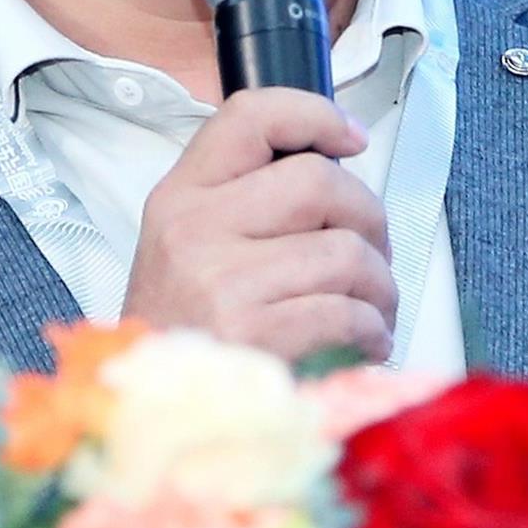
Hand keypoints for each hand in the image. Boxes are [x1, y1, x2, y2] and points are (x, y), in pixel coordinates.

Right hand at [124, 89, 398, 362]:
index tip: (349, 138)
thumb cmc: (181, 332)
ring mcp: (221, 282)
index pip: (250, 116)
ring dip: (379, 285)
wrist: (148, 413)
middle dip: (368, 217)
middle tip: (372, 251)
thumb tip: (337, 170)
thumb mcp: (186, 247)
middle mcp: (194, 230)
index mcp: (180, 198)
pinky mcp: (253, 336)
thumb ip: (247, 202)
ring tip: (371, 309)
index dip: (314, 114)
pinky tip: (362, 342)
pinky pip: (347, 311)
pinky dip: (371, 330)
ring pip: (346, 251)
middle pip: (319, 181)